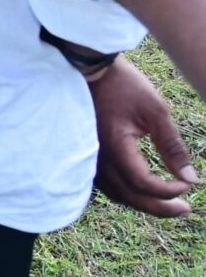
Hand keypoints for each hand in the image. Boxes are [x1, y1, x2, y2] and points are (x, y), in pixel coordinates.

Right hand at [88, 58, 197, 218]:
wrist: (90, 67)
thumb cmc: (124, 85)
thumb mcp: (156, 111)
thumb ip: (172, 146)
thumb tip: (190, 178)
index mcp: (115, 145)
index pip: (143, 183)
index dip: (169, 190)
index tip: (188, 183)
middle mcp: (97, 156)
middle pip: (129, 196)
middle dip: (159, 207)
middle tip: (185, 209)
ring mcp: (89, 155)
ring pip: (117, 193)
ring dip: (143, 202)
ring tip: (167, 204)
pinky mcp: (87, 152)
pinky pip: (107, 184)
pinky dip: (127, 192)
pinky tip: (141, 190)